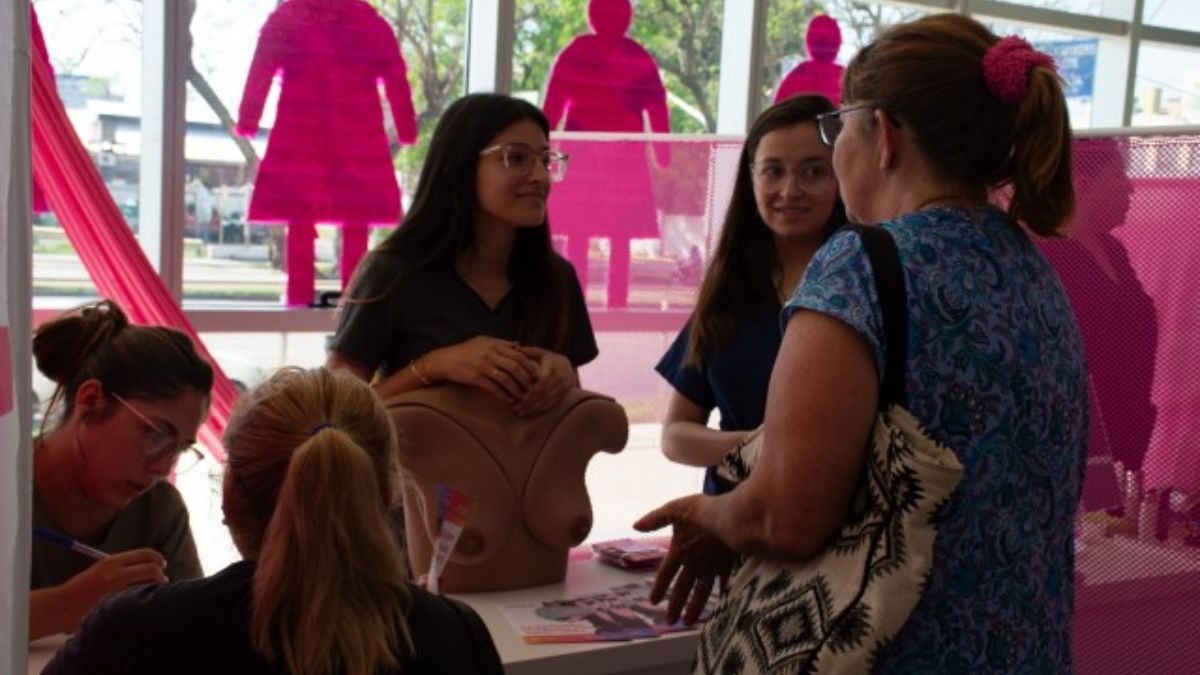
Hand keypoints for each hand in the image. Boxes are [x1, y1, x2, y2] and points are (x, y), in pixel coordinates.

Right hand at [59, 548, 166, 631]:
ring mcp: (116, 592)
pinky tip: (140, 605)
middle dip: (160, 575)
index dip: (157, 558)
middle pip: (152, 570)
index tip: (162, 563)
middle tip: (162, 580)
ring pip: (148, 588)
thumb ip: (124, 567)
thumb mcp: (101, 570)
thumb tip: (152, 566)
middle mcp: (115, 575)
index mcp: (111, 562)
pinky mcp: (115, 607)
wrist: (61, 607)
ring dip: (153, 590)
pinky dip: (143, 603)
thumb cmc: (83, 589)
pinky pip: (138, 603)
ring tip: (151, 593)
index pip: (145, 554)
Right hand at [427, 337, 539, 403]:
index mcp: (494, 344)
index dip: (530, 366)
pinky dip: (503, 395)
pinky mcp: (475, 377)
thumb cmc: (465, 351)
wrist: (444, 360)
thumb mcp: (484, 341)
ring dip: (516, 389)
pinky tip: (509, 400)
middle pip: (515, 367)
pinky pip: (494, 387)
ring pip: (506, 378)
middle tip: (533, 388)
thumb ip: (503, 343)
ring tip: (523, 397)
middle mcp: (490, 353)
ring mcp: (483, 365)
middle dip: (526, 379)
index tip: (537, 375)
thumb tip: (520, 346)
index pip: (519, 355)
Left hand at [513, 347, 575, 416]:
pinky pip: (552, 404)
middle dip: (529, 403)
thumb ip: (529, 351)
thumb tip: (515, 347)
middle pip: (544, 394)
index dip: (531, 391)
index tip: (519, 397)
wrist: (567, 365)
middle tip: (515, 408)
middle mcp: (560, 378)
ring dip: (533, 408)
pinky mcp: (563, 395)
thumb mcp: (541, 353)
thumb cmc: (548, 359)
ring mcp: (563, 388)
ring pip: (547, 401)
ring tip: (519, 412)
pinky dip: (540, 410)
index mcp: (553, 367)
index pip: (542, 382)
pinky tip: (529, 413)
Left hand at [634, 495, 735, 625]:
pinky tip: (720, 605)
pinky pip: (722, 583)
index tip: (654, 602)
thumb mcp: (673, 509)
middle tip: (670, 622)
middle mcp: (693, 563)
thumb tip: (636, 526)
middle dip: (675, 605)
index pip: (665, 573)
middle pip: (682, 588)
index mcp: (678, 551)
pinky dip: (720, 594)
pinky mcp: (725, 564)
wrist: (728, 515)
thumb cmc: (699, 511)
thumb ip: (655, 519)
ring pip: (700, 592)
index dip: (659, 588)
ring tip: (688, 622)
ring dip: (693, 608)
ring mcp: (710, 565)